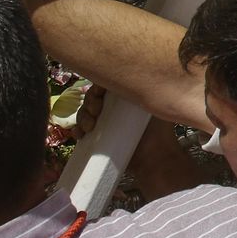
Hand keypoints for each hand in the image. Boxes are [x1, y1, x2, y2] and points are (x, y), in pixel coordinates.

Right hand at [78, 86, 204, 196]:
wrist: (154, 161)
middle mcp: (115, 106)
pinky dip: (77, 130)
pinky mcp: (98, 137)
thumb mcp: (152, 108)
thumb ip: (143, 93)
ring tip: (89, 127)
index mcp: (127, 96)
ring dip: (82, 116)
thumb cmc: (159, 134)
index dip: (100, 86)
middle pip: (95, 96)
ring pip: (86, 112)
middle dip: (90, 101)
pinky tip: (80, 135)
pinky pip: (81, 130)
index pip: (108, 84)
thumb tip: (134, 76)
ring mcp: (105, 122)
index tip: (100, 94)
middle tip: (95, 112)